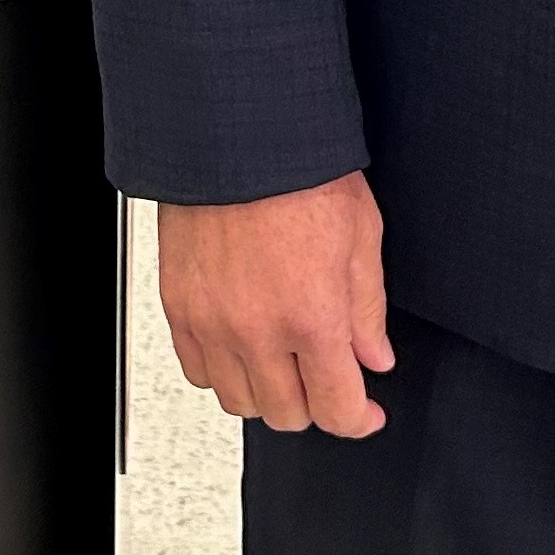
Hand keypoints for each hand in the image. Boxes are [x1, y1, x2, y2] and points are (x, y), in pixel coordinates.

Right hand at [158, 173, 393, 436]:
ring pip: (238, 402)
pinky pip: (197, 371)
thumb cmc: (300, 170)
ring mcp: (212, 322)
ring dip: (267, 394)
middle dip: (316, 405)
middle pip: (287, 415)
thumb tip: (374, 355)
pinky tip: (242, 348)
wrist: (238, 134)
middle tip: (327, 379)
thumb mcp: (361, 235)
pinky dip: (222, 371)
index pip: (336, 409)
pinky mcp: (179, 307)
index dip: (359, 420)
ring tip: (284, 365)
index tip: (365, 412)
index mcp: (312, 315)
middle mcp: (257, 330)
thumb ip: (368, 308)